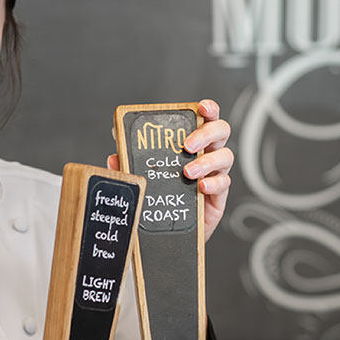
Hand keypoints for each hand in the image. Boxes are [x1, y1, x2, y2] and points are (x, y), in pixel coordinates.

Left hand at [107, 98, 233, 240]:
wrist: (170, 232)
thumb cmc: (161, 198)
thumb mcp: (143, 178)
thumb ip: (129, 166)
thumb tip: (113, 157)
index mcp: (191, 143)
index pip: (205, 119)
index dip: (208, 109)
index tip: (202, 107)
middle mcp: (206, 154)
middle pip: (221, 132)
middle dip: (206, 133)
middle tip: (188, 145)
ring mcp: (214, 174)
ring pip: (225, 156)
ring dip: (207, 161)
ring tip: (188, 172)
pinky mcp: (219, 195)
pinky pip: (224, 184)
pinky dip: (213, 183)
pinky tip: (200, 187)